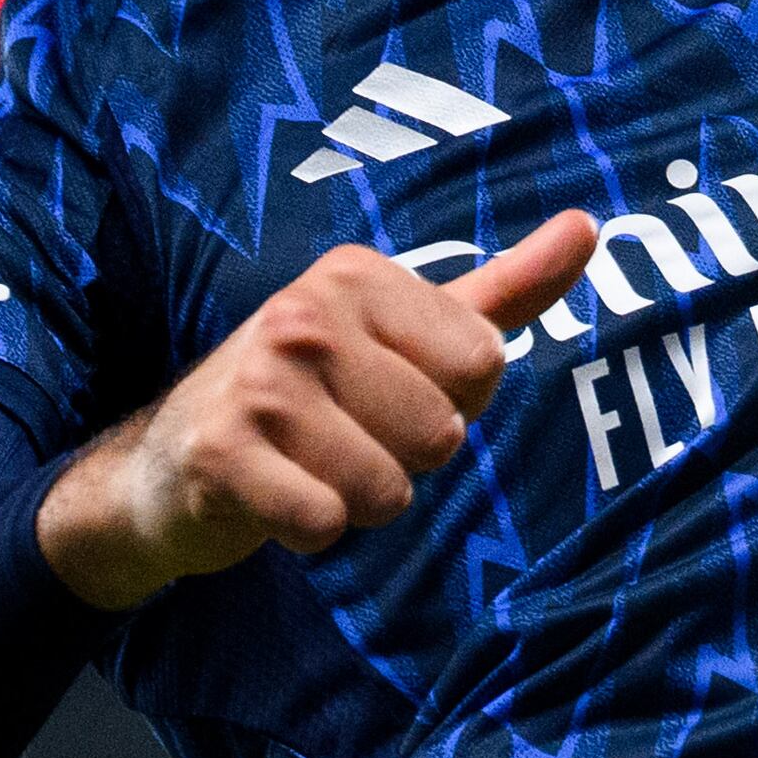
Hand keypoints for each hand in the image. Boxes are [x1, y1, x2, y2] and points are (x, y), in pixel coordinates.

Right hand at [35, 216, 598, 610]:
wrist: (169, 463)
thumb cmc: (312, 396)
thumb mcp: (408, 332)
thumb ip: (504, 290)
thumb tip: (588, 226)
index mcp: (358, 275)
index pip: (482, 365)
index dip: (451, 402)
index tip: (388, 393)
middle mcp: (304, 315)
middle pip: (441, 433)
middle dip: (404, 459)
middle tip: (342, 438)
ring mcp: (257, 382)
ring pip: (389, 488)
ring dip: (359, 501)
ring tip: (310, 468)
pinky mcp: (222, 453)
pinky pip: (325, 522)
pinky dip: (311, 530)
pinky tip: (277, 498)